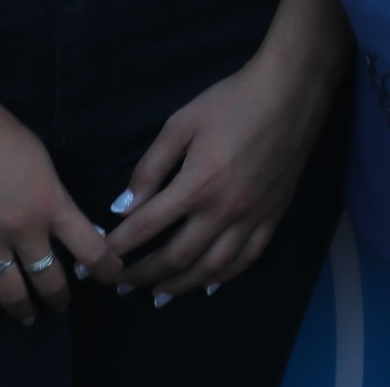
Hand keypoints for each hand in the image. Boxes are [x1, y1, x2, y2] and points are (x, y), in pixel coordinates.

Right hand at [0, 101, 119, 323]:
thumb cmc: (1, 134)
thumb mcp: (44, 162)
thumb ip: (59, 200)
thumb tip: (79, 231)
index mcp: (51, 204)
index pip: (91, 250)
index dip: (107, 270)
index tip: (112, 277)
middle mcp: (22, 229)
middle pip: (50, 281)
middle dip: (61, 298)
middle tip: (62, 302)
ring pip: (11, 293)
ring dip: (24, 310)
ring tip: (29, 315)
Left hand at [103, 43, 338, 300]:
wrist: (291, 93)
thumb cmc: (232, 101)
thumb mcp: (181, 124)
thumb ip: (150, 168)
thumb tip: (124, 207)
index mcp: (197, 185)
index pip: (146, 227)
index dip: (118, 247)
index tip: (98, 259)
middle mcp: (224, 210)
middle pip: (177, 256)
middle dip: (144, 275)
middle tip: (121, 285)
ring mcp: (252, 216)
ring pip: (212, 267)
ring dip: (181, 286)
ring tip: (159, 296)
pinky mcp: (274, 215)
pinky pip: (248, 258)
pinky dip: (224, 277)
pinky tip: (208, 285)